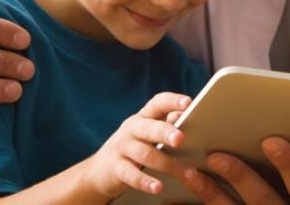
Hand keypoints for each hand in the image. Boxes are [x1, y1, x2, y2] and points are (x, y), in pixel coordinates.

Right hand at [82, 92, 196, 198]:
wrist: (100, 169)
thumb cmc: (134, 147)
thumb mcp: (148, 133)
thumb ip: (167, 124)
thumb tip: (188, 115)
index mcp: (144, 117)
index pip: (157, 103)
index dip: (172, 101)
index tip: (188, 103)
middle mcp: (132, 129)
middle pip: (149, 128)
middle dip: (165, 132)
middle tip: (181, 139)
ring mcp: (122, 148)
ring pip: (145, 154)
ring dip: (167, 164)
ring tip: (187, 174)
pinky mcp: (116, 168)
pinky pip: (131, 174)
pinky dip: (145, 181)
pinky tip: (158, 187)